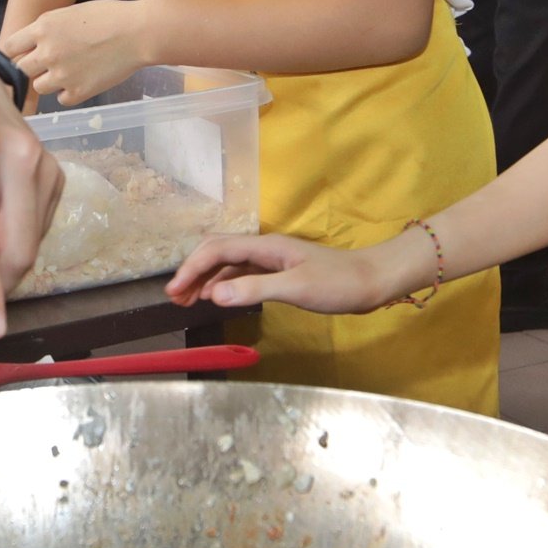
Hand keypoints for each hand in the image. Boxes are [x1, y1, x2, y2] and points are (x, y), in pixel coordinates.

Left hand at [1, 1, 152, 107]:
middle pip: (20, 69)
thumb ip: (46, 30)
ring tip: (67, 72)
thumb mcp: (68, 13)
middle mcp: (47, 53)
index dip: (13, 53)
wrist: (137, 33)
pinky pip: (61, 99)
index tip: (19, 56)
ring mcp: (61, 75)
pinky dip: (68, 93)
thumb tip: (32, 44)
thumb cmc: (108, 17)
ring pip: (38, 87)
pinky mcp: (78, 92)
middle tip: (45, 66)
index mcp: (42, 28)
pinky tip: (82, 80)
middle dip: (29, 68)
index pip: (8, 47)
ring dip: (48, 81)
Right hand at [167, 231, 407, 315]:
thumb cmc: (339, 284)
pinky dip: (224, 284)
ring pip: (228, 264)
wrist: (373, 282)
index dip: (191, 268)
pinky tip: (218, 297)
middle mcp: (264, 249)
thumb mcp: (295, 288)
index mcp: (265, 246)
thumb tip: (214, 294)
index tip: (174, 291)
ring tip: (188, 300)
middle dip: (193, 271)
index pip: (216, 250)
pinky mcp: (280, 273)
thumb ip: (254, 289)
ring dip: (206, 279)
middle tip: (174, 297)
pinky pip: (242, 274)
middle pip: (217, 252)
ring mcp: (272, 260)